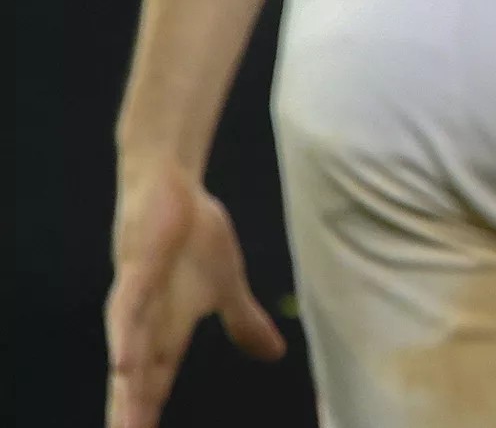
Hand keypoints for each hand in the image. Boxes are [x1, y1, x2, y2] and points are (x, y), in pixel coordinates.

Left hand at [106, 160, 285, 427]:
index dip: (146, 415)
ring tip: (125, 424)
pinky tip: (123, 364)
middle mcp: (145, 325)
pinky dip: (125, 339)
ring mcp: (137, 300)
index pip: (153, 386)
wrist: (175, 188)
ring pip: (126, 356)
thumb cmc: (194, 237)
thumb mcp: (228, 287)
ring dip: (124, 392)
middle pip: (134, 383)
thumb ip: (244, 323)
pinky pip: (127, 311)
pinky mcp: (135, 272)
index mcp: (168, 332)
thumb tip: (275, 354)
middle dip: (130, 416)